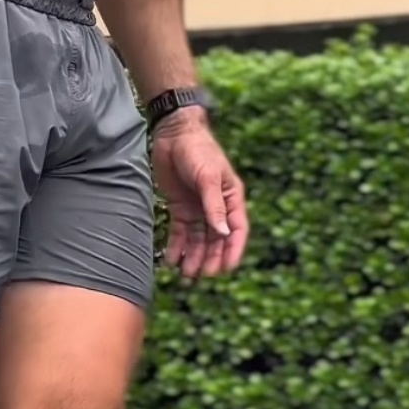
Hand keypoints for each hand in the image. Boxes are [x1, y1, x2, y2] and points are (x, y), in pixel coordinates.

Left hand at [151, 113, 248, 280]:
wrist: (173, 133)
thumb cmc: (198, 149)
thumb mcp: (208, 177)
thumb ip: (214, 205)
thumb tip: (223, 233)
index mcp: (231, 198)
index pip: (237, 230)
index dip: (233, 250)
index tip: (226, 269)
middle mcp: (216, 206)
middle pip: (216, 239)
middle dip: (210, 258)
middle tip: (201, 275)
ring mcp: (198, 207)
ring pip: (198, 239)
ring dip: (194, 256)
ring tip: (186, 273)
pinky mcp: (180, 206)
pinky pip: (181, 231)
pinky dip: (177, 246)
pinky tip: (172, 259)